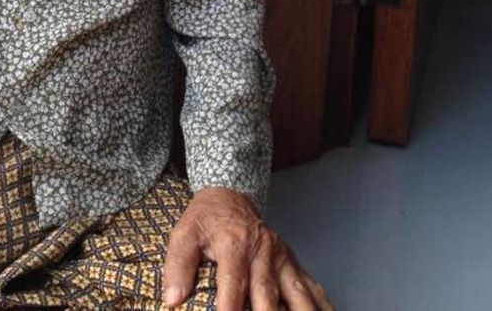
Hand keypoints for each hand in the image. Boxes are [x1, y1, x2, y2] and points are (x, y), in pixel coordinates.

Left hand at [163, 186, 331, 310]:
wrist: (230, 193)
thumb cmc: (206, 218)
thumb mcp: (184, 233)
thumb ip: (177, 265)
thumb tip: (172, 299)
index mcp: (234, 244)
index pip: (233, 283)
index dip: (229, 309)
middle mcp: (262, 250)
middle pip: (267, 293)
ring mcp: (280, 256)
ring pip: (296, 291)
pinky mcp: (291, 260)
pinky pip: (309, 285)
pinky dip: (319, 304)